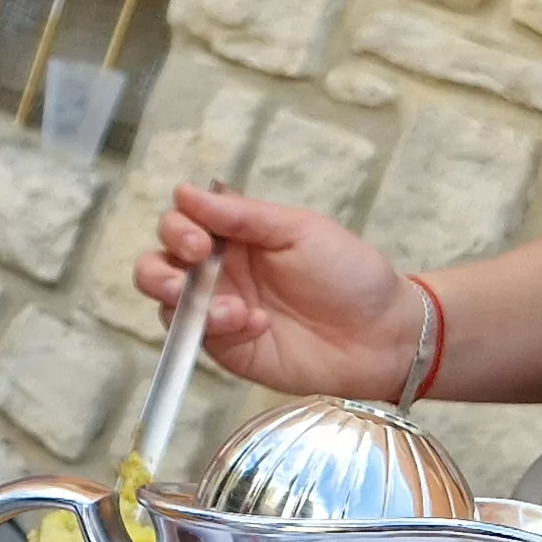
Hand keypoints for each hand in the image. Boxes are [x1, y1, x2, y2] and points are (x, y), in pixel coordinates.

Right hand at [134, 184, 429, 399]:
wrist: (382, 335)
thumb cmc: (349, 274)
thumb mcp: (299, 230)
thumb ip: (241, 215)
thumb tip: (185, 192)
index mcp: (236, 236)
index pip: (182, 224)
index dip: (177, 228)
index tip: (197, 238)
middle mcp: (220, 272)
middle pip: (158, 265)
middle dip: (160, 269)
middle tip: (192, 269)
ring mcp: (220, 312)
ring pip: (166, 304)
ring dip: (182, 302)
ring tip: (228, 310)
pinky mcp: (228, 349)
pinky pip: (196, 338)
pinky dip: (215, 330)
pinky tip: (255, 325)